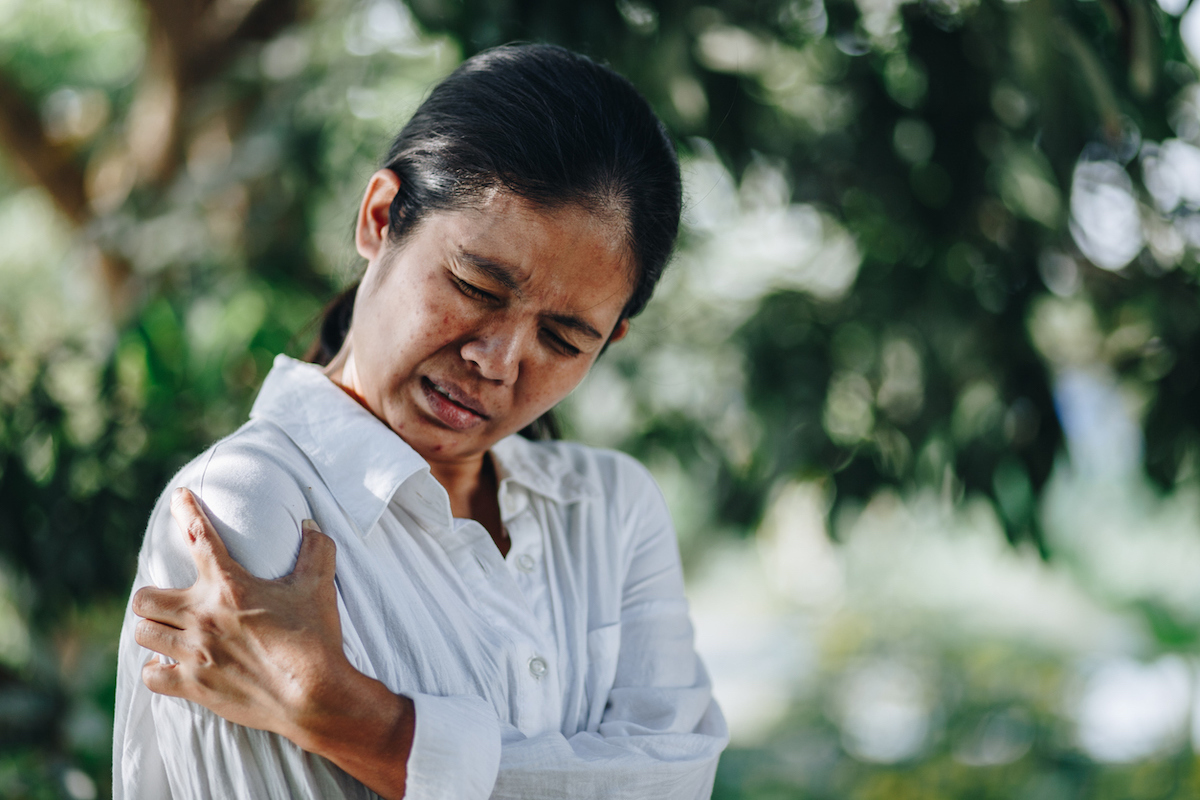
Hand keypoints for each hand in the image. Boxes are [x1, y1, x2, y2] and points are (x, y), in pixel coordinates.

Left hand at [132, 488, 414, 798]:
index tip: (179, 497)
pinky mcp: (194, 686)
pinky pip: (152, 676)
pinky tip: (169, 665)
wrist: (314, 696)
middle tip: (170, 599)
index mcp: (229, 586)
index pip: (198, 537)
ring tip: (166, 631)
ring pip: (143, 634)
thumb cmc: (315, 638)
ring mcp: (194, 654)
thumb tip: (312, 525)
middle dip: (152, 595)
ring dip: (152, 630)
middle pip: (144, 598)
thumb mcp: (319, 587)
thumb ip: (317, 550)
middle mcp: (202, 617)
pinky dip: (156, 669)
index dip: (186, 511)